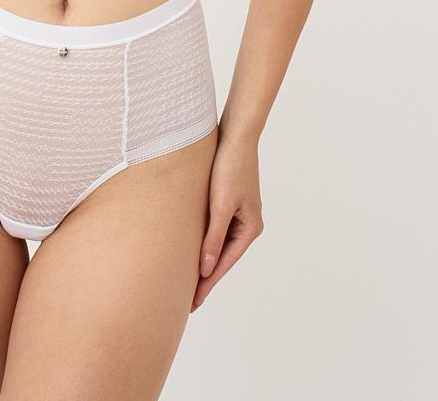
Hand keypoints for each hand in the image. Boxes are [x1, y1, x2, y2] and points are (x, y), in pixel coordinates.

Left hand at [190, 131, 263, 311]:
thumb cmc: (229, 167)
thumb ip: (213, 238)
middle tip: (187, 301)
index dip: (207, 284)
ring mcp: (240, 213)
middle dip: (206, 277)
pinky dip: (205, 241)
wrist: (235, 135)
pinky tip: (193, 249)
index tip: (192, 303)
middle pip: (223, 257)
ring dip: (205, 259)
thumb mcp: (220, 205)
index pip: (224, 264)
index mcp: (250, 228)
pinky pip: (216, 229)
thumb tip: (206, 269)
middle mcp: (248, 223)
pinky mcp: (229, 201)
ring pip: (219, 244)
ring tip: (187, 280)